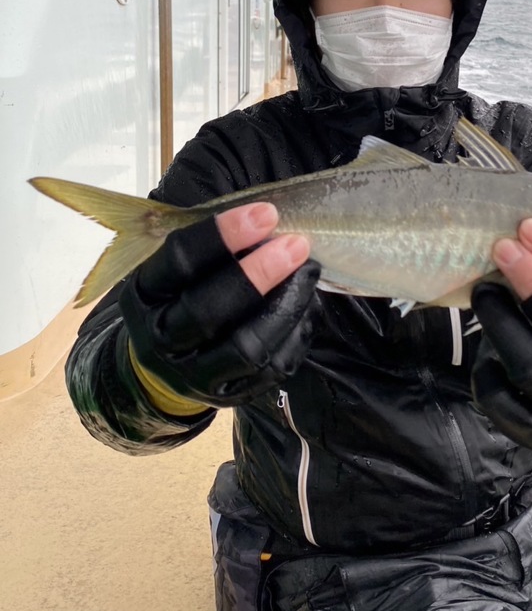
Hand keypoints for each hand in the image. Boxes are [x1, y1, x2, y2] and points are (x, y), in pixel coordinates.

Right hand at [120, 202, 319, 407]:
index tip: (266, 214)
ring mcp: (195, 376)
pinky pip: (273, 367)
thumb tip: (268, 218)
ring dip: (285, 305)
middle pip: (207, 311)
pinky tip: (306, 302)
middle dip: (257, 275)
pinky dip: (296, 330)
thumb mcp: (176, 269)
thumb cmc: (182, 297)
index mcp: (144, 296)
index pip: (178, 261)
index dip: (223, 235)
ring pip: (246, 347)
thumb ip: (212, 244)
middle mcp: (161, 341)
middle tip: (295, 245)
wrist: (166, 369)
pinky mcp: (231, 396)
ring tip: (308, 271)